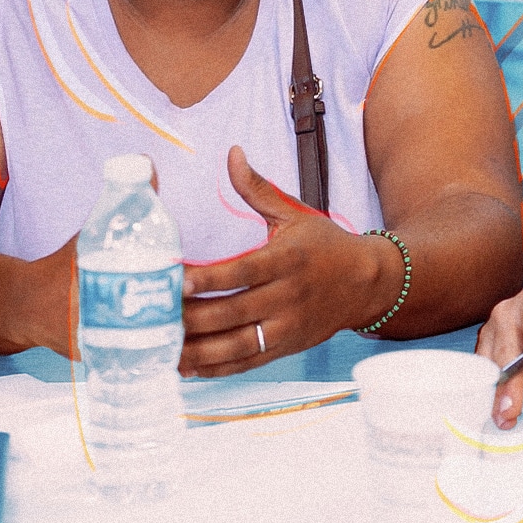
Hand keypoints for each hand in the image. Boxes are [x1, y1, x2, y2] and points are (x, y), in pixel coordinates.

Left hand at [179, 147, 395, 375]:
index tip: (176, 280)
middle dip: (192, 317)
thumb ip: (257, 189)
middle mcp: (287, 297)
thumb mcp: (295, 213)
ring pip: (238, 345)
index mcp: (287, 261)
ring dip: (199, 350)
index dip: (209, 279)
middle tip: (154, 315)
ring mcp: (288, 328)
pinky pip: (248, 363)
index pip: (243, 272)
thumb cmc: (326, 245)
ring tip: (163, 347)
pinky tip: (187, 367)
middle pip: (234, 312)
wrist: (368, 283)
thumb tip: (232, 154)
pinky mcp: (287, 348)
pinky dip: (217, 368)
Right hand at [476, 283, 522, 428]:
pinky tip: (495, 410)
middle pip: (506, 347)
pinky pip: (482, 369)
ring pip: (489, 362)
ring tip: (503, 418)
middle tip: (513, 411)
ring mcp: (491, 327)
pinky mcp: (483, 344)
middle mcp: (508, 311)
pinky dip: (489, 391)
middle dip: (511, 382)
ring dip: (496, 393)